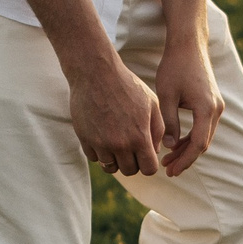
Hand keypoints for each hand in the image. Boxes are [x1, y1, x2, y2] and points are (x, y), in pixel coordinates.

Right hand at [68, 50, 166, 176]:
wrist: (95, 72)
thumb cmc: (127, 85)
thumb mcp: (151, 103)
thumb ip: (158, 129)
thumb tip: (155, 150)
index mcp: (139, 136)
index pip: (148, 169)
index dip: (149, 164)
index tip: (146, 154)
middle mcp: (119, 144)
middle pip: (129, 171)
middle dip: (133, 162)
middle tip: (132, 147)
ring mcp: (100, 143)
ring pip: (110, 167)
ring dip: (115, 159)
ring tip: (117, 142)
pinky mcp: (84, 139)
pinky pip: (94, 157)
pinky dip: (100, 151)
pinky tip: (103, 135)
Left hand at [151, 38, 224, 176]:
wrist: (188, 45)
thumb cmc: (175, 67)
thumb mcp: (167, 95)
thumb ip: (170, 123)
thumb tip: (170, 147)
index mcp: (207, 108)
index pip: (198, 144)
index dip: (185, 160)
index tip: (170, 171)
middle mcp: (216, 109)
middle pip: (203, 143)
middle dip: (185, 158)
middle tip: (167, 170)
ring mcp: (216, 106)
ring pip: (204, 136)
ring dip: (188, 149)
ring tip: (168, 159)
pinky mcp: (212, 103)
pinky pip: (203, 127)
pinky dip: (191, 137)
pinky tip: (176, 143)